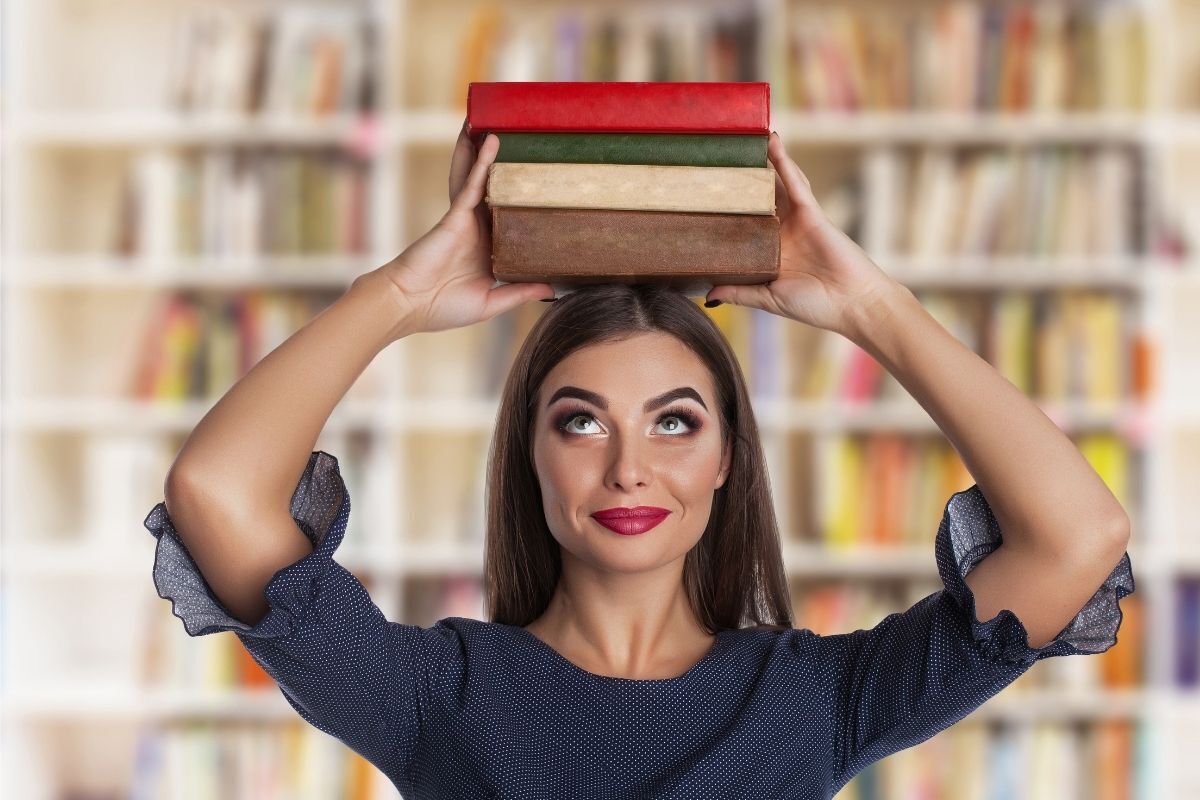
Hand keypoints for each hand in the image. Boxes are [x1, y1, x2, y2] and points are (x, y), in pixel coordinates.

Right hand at [365, 121, 555, 334]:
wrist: (408, 305)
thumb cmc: (442, 307)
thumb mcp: (490, 302)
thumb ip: (518, 292)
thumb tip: (551, 288)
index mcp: (486, 248)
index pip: (507, 217)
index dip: (520, 199)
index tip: (541, 181)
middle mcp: (477, 229)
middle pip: (492, 189)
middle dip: (499, 165)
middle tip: (517, 138)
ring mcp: (465, 220)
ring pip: (478, 178)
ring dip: (484, 151)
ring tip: (496, 122)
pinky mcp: (454, 216)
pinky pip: (470, 184)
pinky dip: (482, 163)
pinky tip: (491, 142)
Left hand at [704, 132, 901, 338]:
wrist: (852, 304)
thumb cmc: (815, 306)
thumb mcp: (768, 298)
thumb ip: (740, 292)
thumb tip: (707, 293)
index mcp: (772, 253)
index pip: (745, 226)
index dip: (728, 211)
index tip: (704, 198)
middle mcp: (783, 233)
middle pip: (758, 200)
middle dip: (742, 181)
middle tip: (717, 159)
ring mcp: (797, 221)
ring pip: (775, 185)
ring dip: (763, 163)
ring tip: (745, 141)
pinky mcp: (812, 213)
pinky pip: (795, 184)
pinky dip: (784, 163)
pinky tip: (772, 144)